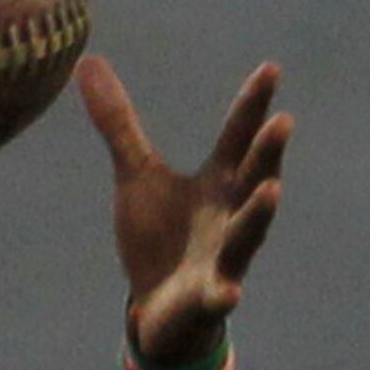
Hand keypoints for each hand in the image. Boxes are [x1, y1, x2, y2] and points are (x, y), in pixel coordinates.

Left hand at [77, 55, 292, 365]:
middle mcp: (230, 212)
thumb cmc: (158, 235)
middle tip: (282, 121)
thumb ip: (118, 123)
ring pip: (247, 232)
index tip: (271, 68)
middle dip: (268, 152)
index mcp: (218, 180)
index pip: (238, 136)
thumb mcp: (136, 174)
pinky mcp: (208, 296)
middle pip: (253, 177)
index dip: (252, 105)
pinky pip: (220, 295)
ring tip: (273, 190)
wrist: (157, 307)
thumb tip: (86, 62)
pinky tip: (230, 294)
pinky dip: (224, 293)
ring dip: (259, 214)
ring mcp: (224, 255)